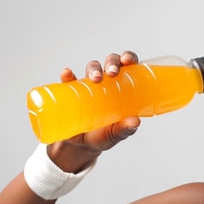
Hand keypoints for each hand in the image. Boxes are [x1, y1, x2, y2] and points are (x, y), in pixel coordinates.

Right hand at [47, 51, 140, 171]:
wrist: (80, 146)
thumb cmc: (102, 136)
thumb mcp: (114, 135)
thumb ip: (125, 129)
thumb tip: (135, 122)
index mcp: (122, 87)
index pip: (127, 66)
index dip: (128, 57)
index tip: (128, 60)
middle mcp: (106, 83)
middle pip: (110, 62)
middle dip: (112, 62)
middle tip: (112, 73)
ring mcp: (88, 86)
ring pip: (92, 68)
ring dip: (94, 68)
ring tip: (95, 78)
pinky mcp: (71, 92)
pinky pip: (68, 80)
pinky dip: (67, 76)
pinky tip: (67, 75)